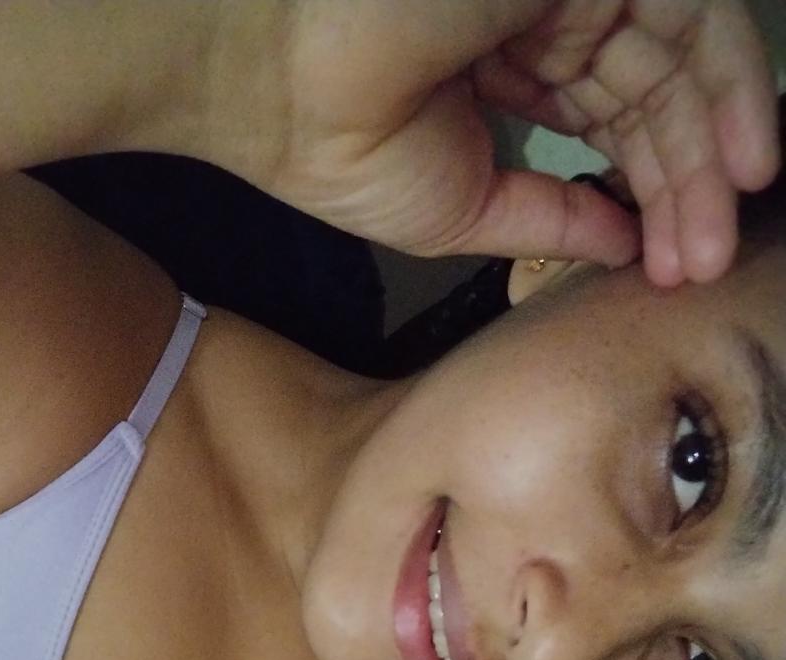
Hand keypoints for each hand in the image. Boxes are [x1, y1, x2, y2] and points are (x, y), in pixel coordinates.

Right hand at [204, 0, 780, 286]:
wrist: (289, 96)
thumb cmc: (344, 152)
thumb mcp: (463, 212)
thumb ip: (550, 220)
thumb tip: (623, 246)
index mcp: (513, 67)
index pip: (608, 123)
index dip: (650, 192)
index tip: (677, 263)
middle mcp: (549, 18)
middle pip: (651, 95)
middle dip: (689, 182)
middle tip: (710, 259)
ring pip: (677, 55)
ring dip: (715, 146)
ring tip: (727, 230)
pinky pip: (686, 12)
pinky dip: (727, 83)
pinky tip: (741, 160)